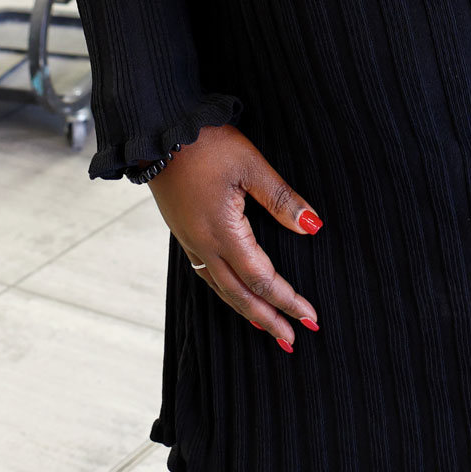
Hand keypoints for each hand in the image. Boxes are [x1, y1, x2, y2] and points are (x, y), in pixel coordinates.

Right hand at [148, 124, 323, 350]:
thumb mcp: (250, 166)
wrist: (158, 130)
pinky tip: (235, 293)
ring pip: (221, 289)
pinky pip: (207, 275)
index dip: (288, 300)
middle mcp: (204, 245)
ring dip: (247, 311)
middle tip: (292, 341)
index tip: (310, 317)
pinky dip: (227, 293)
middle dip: (268, 319)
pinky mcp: (183, 233)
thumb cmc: (205, 143)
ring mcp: (190, 241)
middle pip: (240, 295)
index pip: (263, 279)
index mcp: (223, 233)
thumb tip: (312, 226)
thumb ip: (282, 199)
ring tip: (267, 328)